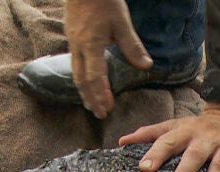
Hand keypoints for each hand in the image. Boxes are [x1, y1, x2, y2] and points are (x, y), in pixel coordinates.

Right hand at [65, 0, 151, 118]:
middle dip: (91, 98)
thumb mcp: (123, 24)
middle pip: (82, 80)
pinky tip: (88, 82)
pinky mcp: (72, 38)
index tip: (107, 108)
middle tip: (99, 114)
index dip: (100, 94)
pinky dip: (82, 78)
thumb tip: (147, 66)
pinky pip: (75, 64)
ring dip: (85, 90)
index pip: (94, 77)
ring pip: (76, 72)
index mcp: (91, 45)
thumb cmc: (104, 3)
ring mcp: (73, 43)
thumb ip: (133, 47)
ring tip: (92, 103)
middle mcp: (78, 47)